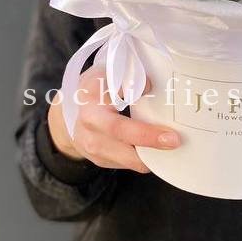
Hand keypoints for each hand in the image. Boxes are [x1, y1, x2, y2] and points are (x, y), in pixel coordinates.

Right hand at [47, 66, 180, 174]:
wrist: (66, 115)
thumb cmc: (92, 91)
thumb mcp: (104, 77)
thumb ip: (126, 80)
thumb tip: (152, 86)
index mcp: (91, 110)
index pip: (118, 126)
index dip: (144, 132)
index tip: (168, 131)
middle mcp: (90, 134)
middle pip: (125, 148)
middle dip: (151, 145)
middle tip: (175, 141)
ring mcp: (95, 151)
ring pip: (130, 161)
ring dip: (152, 154)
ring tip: (171, 143)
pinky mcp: (102, 162)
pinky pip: (129, 164)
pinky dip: (145, 157)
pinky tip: (154, 145)